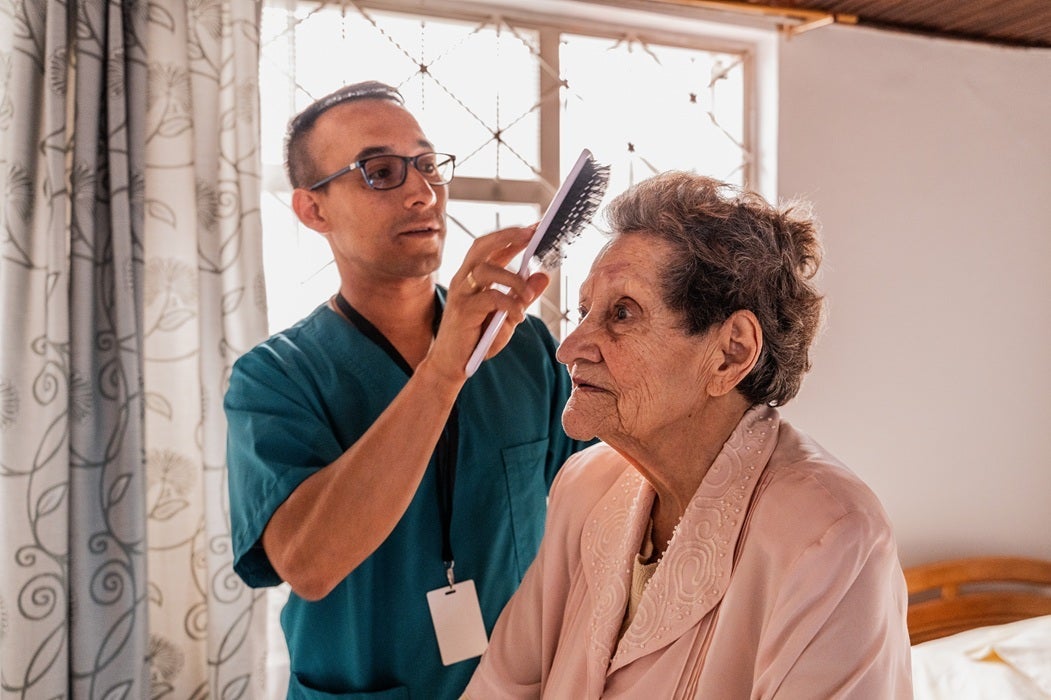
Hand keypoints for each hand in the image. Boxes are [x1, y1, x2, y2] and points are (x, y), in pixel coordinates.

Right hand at [427, 226, 549, 382]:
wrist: (453, 365)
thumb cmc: (478, 339)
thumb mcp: (508, 315)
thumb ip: (524, 296)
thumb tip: (543, 275)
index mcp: (473, 277)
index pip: (492, 247)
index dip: (513, 235)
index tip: (535, 227)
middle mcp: (464, 280)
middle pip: (482, 246)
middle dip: (507, 236)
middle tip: (532, 235)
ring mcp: (461, 294)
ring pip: (487, 269)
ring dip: (514, 279)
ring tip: (528, 296)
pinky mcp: (462, 311)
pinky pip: (490, 297)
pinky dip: (509, 304)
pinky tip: (517, 316)